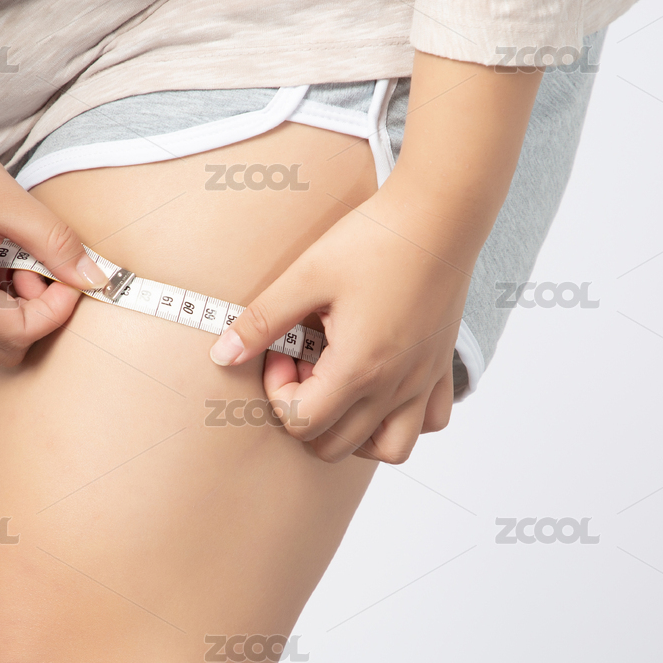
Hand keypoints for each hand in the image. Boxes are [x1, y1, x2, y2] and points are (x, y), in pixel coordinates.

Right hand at [0, 96, 108, 364]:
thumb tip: (93, 277)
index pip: (21, 334)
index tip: (69, 273)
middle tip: (37, 266)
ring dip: (10, 307)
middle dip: (34, 315)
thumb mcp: (8, 200)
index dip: (56, 309)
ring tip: (11, 255)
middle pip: (2, 349)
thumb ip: (56, 244)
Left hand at [208, 53, 542, 462]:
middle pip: (335, 445)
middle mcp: (395, 386)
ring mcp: (422, 381)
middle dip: (306, 410)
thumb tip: (222, 354)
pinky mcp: (441, 367)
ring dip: (353, 431)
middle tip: (304, 362)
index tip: (282, 347)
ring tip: (338, 386)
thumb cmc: (376, 239)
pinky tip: (382, 384)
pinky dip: (402, 419)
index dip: (277, 390)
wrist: (440, 212)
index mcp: (359, 368)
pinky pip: (429, 422)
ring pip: (388, 450)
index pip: (302, 420)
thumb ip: (262, 320)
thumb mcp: (306, 274)